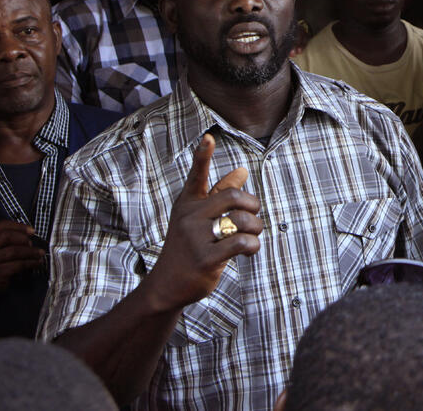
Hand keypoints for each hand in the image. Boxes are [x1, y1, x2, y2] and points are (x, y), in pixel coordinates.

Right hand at [0, 221, 42, 304]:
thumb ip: (5, 239)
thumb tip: (29, 235)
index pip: (2, 226)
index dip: (19, 226)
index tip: (32, 230)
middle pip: (7, 236)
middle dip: (24, 239)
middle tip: (33, 244)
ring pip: (15, 251)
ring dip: (31, 252)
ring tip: (40, 253)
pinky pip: (18, 265)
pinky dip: (30, 263)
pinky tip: (36, 263)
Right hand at [141, 134, 262, 312]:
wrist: (167, 284)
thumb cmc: (188, 246)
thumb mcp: (198, 218)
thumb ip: (219, 194)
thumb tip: (243, 170)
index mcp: (188, 203)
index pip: (197, 175)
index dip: (203, 156)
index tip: (208, 137)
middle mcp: (189, 216)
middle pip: (234, 197)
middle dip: (253, 206)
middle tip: (253, 217)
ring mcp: (195, 237)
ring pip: (242, 221)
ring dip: (255, 229)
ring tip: (250, 238)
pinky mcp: (205, 258)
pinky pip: (241, 242)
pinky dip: (252, 246)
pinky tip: (248, 251)